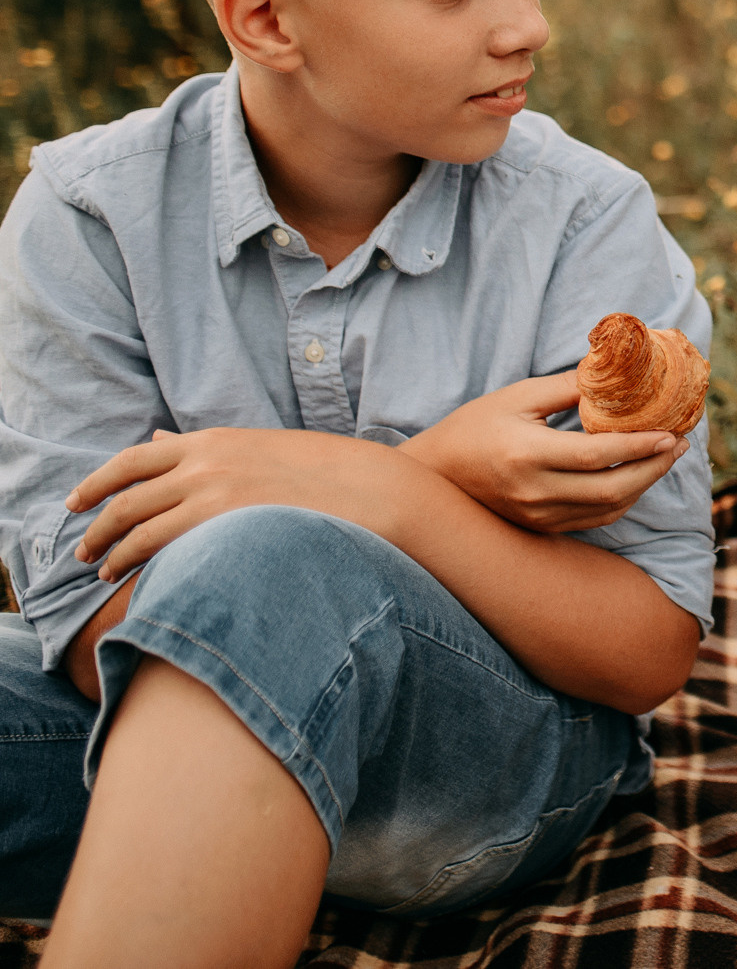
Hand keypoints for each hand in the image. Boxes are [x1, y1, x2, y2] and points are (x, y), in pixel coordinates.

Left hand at [67, 427, 417, 581]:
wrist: (369, 492)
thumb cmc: (323, 474)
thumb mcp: (260, 448)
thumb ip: (208, 451)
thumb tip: (160, 442)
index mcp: (213, 441)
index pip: (133, 459)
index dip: (96, 483)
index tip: (78, 503)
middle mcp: (204, 465)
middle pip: (125, 498)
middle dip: (96, 526)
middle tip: (84, 551)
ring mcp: (212, 498)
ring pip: (137, 529)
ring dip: (112, 553)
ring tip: (103, 573)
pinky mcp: (223, 531)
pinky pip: (163, 552)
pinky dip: (140, 567)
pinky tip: (138, 583)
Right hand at [402, 373, 682, 533]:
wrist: (435, 474)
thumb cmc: (476, 425)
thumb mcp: (518, 396)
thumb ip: (569, 388)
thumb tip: (615, 374)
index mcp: (527, 454)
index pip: (598, 455)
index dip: (640, 446)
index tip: (672, 433)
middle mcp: (534, 492)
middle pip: (611, 489)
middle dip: (654, 468)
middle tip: (680, 445)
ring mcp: (537, 515)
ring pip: (607, 509)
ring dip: (644, 485)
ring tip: (666, 458)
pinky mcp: (539, 527)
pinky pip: (593, 519)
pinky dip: (622, 500)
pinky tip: (637, 477)